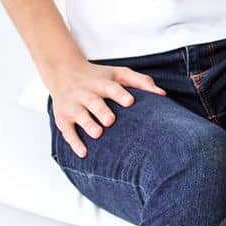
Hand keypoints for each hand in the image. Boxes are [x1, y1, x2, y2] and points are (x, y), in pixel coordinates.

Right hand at [43, 57, 165, 158]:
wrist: (63, 72)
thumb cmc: (98, 76)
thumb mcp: (118, 73)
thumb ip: (140, 82)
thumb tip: (163, 95)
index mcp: (101, 83)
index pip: (111, 87)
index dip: (120, 94)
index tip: (130, 102)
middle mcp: (86, 93)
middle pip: (93, 102)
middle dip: (101, 111)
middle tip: (111, 121)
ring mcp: (73, 106)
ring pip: (79, 116)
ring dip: (88, 125)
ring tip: (98, 134)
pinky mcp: (63, 119)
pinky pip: (66, 132)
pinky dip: (74, 143)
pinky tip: (84, 153)